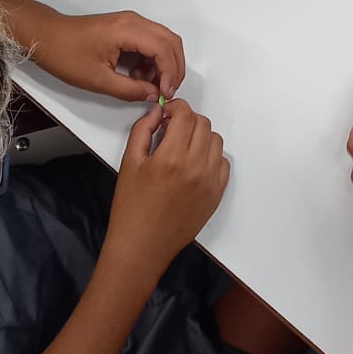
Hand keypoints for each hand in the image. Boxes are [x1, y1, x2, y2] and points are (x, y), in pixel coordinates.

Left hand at [33, 9, 185, 102]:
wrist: (47, 37)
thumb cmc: (66, 54)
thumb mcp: (99, 80)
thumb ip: (130, 89)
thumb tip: (153, 95)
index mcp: (128, 30)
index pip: (164, 49)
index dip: (170, 73)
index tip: (166, 93)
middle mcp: (133, 21)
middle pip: (170, 41)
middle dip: (174, 67)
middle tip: (168, 90)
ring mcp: (130, 22)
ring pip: (163, 40)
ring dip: (164, 63)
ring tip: (152, 86)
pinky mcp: (125, 27)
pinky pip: (150, 40)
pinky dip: (153, 58)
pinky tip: (140, 76)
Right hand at [106, 100, 229, 272]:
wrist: (142, 246)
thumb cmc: (131, 207)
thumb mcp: (129, 162)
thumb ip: (143, 130)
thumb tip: (158, 112)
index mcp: (171, 157)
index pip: (185, 115)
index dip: (175, 108)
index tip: (166, 114)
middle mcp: (196, 167)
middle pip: (203, 124)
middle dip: (187, 120)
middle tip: (172, 130)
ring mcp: (210, 182)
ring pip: (216, 141)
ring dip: (201, 137)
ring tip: (183, 147)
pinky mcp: (216, 195)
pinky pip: (223, 164)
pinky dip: (211, 157)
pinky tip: (194, 164)